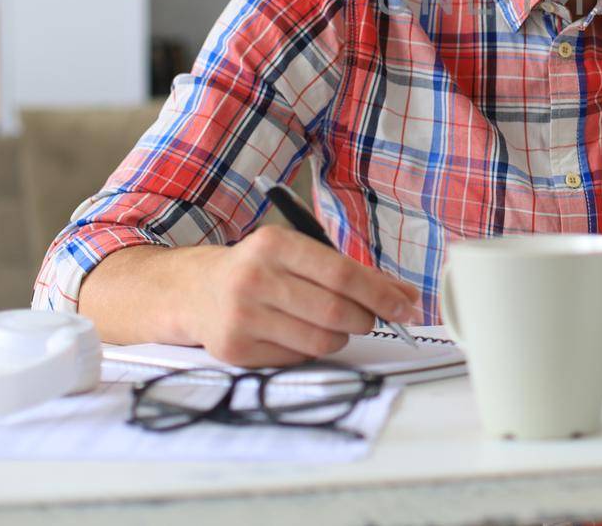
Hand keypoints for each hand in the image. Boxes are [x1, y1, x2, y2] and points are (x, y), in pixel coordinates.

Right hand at [183, 225, 420, 367]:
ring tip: (333, 325)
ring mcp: (241, 316)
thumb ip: (354, 273)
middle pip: (334, 311)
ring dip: (341, 337)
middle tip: (368, 318)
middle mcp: (254, 278)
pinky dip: (311, 350)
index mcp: (274, 244)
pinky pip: (297, 358)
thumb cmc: (260, 269)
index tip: (406, 307)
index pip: (342, 273)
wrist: (195, 291)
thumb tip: (407, 296)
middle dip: (364, 319)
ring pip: (320, 341)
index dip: (380, 294)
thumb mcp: (300, 255)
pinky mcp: (235, 349)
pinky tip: (298, 334)